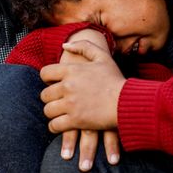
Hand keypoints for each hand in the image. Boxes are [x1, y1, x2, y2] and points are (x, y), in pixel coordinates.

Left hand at [55, 29, 118, 170]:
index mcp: (72, 70)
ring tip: (60, 113)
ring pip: (48, 110)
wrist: (127, 102)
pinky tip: (61, 125)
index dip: (47, 79)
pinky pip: (54, 125)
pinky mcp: (75, 121)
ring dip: (53, 112)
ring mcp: (70, 104)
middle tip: (59, 100)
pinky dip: (55, 127)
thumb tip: (64, 45)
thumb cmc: (116, 79)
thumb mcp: (103, 57)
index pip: (45, 73)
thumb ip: (84, 46)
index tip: (54, 84)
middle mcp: (68, 86)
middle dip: (50, 98)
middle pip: (45, 94)